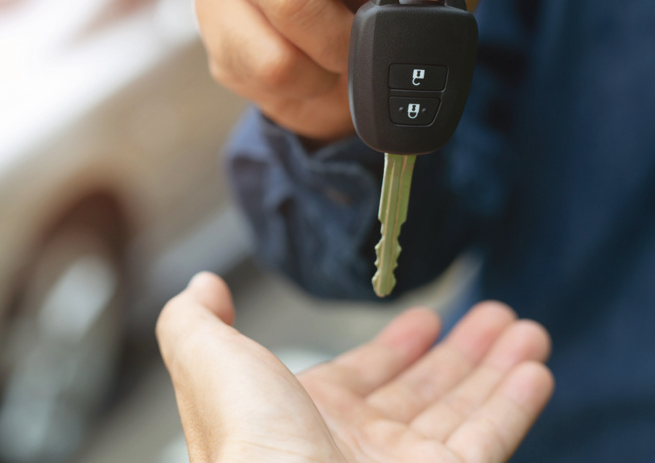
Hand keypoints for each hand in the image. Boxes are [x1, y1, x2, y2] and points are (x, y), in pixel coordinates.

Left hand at [157, 272, 552, 462]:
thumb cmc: (247, 445)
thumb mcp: (207, 363)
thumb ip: (196, 321)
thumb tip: (205, 285)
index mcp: (300, 415)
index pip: (360, 376)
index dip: (394, 348)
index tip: (426, 320)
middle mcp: (352, 446)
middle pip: (419, 392)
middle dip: (458, 354)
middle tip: (496, 317)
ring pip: (459, 411)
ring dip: (494, 368)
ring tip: (526, 329)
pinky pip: (486, 441)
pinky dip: (513, 405)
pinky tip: (535, 371)